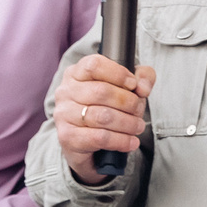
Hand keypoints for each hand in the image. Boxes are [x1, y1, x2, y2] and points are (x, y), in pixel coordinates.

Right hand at [54, 55, 156, 186]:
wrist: (86, 141)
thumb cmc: (107, 107)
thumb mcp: (127, 86)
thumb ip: (142, 77)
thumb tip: (143, 88)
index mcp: (76, 73)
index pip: (94, 65)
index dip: (118, 74)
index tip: (133, 85)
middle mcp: (66, 91)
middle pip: (101, 92)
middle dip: (129, 103)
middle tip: (139, 111)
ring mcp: (63, 114)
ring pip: (102, 116)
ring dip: (128, 123)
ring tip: (138, 127)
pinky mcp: (67, 137)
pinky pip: (99, 137)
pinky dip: (121, 140)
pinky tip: (131, 142)